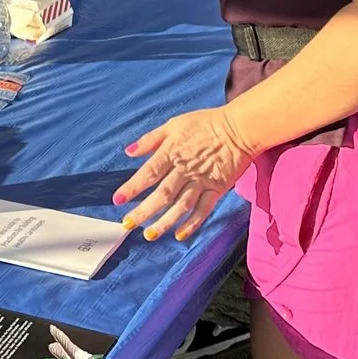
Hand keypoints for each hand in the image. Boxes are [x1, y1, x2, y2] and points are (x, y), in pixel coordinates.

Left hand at [114, 106, 258, 242]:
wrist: (239, 128)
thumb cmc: (205, 124)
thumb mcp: (174, 124)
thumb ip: (151, 140)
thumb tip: (129, 152)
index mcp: (172, 152)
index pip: (148, 173)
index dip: (132, 187)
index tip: (118, 200)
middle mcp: (185, 170)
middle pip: (162, 194)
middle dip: (143, 211)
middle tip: (127, 224)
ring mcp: (202, 181)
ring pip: (180, 206)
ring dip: (164, 222)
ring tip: (149, 235)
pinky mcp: (217, 189)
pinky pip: (203, 210)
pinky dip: (192, 224)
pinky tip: (179, 234)